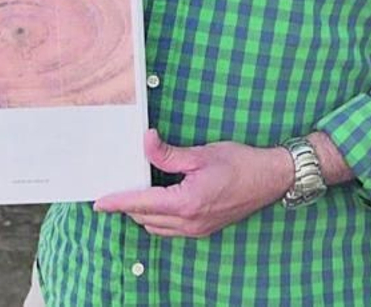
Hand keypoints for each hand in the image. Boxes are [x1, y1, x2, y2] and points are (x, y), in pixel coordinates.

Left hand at [92, 129, 291, 237]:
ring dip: (142, 213)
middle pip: (145, 218)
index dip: (117, 201)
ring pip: (156, 227)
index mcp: (186, 203)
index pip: (141, 204)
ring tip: (133, 192)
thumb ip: (167, 153)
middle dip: (127, 206)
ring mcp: (198, 229)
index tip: (99, 202)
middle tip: (114, 188)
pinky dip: (157, 218)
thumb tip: (145, 141)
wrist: (271, 178)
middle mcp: (190, 222)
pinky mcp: (204, 229)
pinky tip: (157, 200)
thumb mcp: (201, 154)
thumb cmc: (240, 163)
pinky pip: (171, 229)